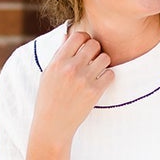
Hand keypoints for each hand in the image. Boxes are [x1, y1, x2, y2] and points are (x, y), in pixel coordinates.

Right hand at [30, 29, 112, 145]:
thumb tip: (68, 34)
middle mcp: (71, 68)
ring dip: (103, 63)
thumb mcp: (48, 73)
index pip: (78, 36)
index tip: (84, 49)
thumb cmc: (49, 98)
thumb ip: (60, 54)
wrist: (52, 125)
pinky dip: (107, 77)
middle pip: (94, 44)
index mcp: (58, 61)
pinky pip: (111, 74)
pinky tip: (100, 83)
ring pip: (105, 58)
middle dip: (95, 51)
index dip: (84, 40)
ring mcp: (83, 80)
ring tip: (96, 72)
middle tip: (92, 62)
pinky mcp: (94, 92)